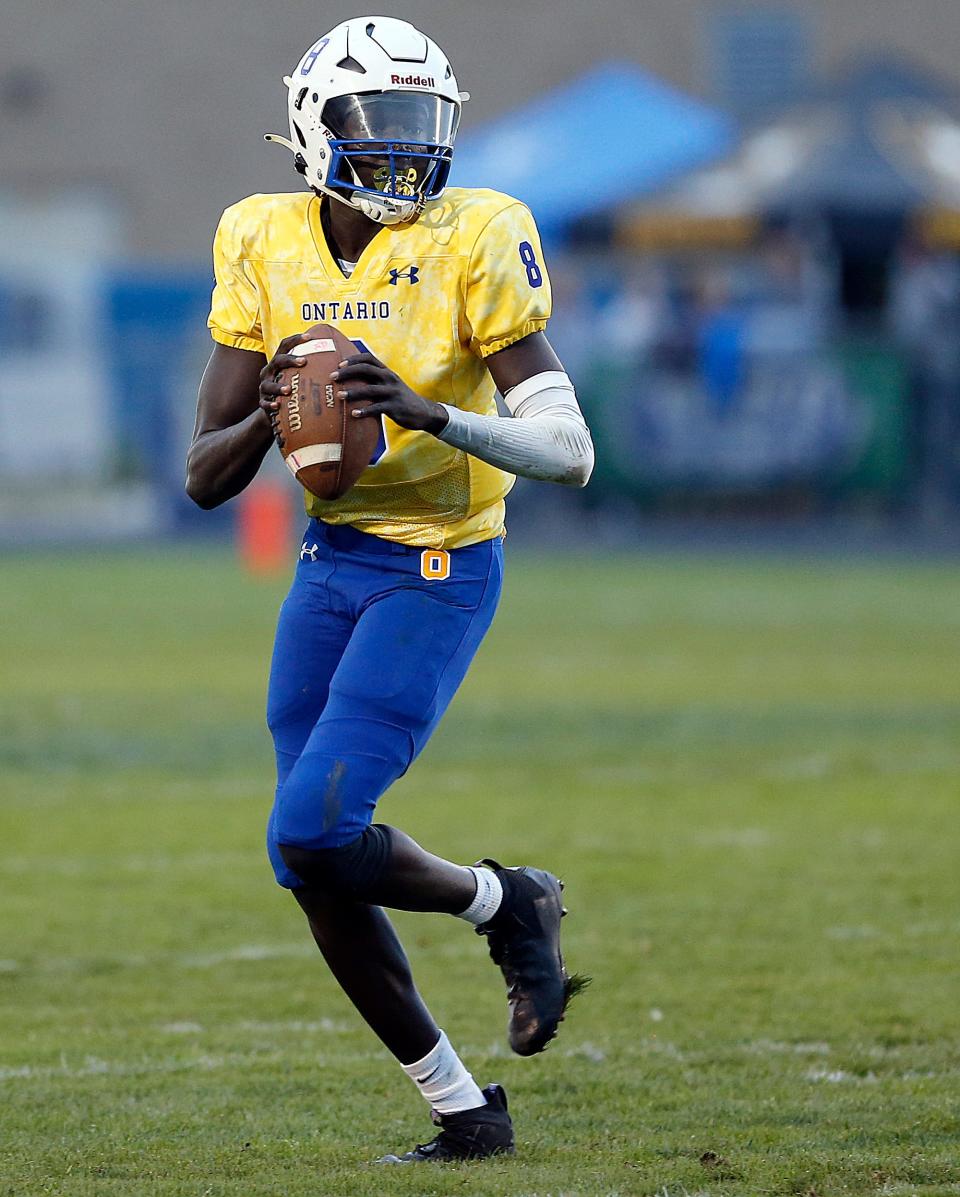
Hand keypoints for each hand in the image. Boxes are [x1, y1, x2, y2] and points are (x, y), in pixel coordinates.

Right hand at [257, 332, 313, 446]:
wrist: (276, 411)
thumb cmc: (294, 391)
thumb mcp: (301, 377)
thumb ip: (314, 369)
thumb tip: (341, 363)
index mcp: (279, 362)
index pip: (285, 346)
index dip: (296, 340)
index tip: (310, 337)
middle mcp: (269, 372)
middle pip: (277, 360)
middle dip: (290, 360)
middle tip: (304, 361)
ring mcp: (265, 387)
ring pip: (268, 384)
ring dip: (278, 386)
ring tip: (288, 389)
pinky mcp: (263, 403)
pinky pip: (264, 403)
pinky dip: (270, 404)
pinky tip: (277, 406)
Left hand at [331, 353, 448, 435]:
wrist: (424, 412)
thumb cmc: (401, 399)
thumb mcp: (390, 386)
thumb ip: (374, 382)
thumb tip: (351, 382)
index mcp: (387, 372)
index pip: (368, 358)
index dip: (353, 359)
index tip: (339, 364)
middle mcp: (389, 379)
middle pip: (366, 369)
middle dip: (347, 372)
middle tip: (333, 377)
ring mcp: (393, 392)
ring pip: (370, 389)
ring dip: (353, 392)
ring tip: (339, 396)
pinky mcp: (395, 407)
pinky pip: (377, 408)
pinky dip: (364, 410)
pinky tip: (354, 414)